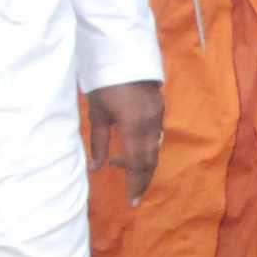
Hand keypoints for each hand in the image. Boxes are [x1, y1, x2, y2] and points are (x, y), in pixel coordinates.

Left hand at [87, 80, 166, 203]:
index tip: (132, 202)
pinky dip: (145, 147)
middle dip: (143, 179)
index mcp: (133, 127)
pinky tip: (131, 146)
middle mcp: (150, 124)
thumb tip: (97, 168)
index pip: (138, 164)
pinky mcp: (159, 109)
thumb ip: (99, 143)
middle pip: (151, 159)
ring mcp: (158, 116)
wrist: (124, 54)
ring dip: (142, 161)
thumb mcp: (97, 114)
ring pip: (154, 148)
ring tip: (119, 164)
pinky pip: (155, 135)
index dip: (135, 184)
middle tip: (134, 195)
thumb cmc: (105, 84)